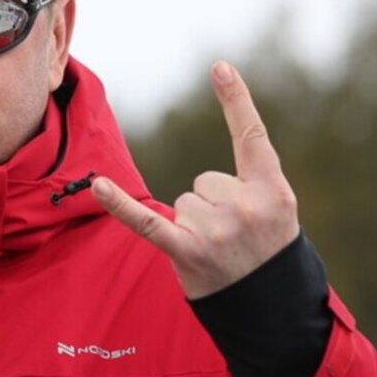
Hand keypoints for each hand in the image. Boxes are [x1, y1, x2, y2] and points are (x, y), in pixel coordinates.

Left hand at [91, 61, 299, 299]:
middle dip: (212, 207)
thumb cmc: (267, 254)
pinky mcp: (188, 252)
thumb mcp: (277, 213)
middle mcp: (246, 207)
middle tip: (233, 239)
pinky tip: (98, 186)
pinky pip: (146, 221)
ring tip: (218, 252)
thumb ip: (248, 184)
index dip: (235, 99)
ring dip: (194, 226)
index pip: (251, 136)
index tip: (218, 66)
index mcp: (273, 191)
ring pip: (184, 203)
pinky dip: (119, 205)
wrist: (272, 310)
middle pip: (203, 181)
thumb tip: (200, 178)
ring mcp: (217, 231)